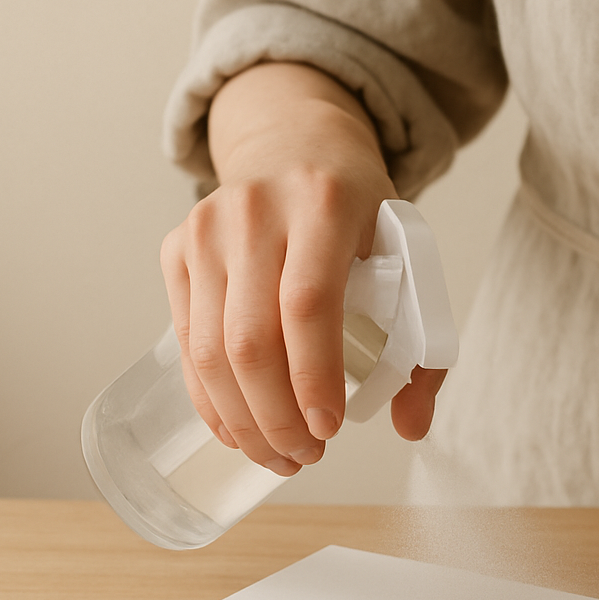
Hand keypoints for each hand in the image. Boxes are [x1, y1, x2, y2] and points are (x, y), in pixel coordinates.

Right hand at [160, 63, 444, 474]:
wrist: (294, 144)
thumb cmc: (357, 211)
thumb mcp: (405, 255)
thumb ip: (421, 345)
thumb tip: (411, 426)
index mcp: (325, 203)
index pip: (310, 303)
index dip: (314, 376)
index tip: (331, 428)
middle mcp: (257, 210)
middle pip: (251, 338)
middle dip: (277, 416)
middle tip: (308, 455)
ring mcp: (207, 229)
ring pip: (209, 349)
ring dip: (243, 420)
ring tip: (280, 454)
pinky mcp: (178, 249)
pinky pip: (185, 342)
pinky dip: (210, 399)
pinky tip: (240, 430)